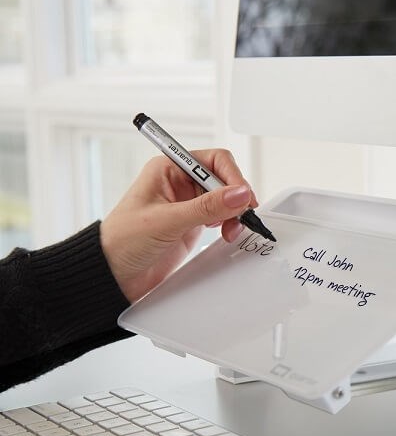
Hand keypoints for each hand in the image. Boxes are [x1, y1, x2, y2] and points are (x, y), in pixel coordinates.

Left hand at [100, 148, 256, 302]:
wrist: (114, 275)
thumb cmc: (122, 241)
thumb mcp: (167, 221)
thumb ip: (206, 207)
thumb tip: (240, 194)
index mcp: (169, 169)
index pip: (214, 161)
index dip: (232, 177)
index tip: (241, 198)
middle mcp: (180, 183)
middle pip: (224, 179)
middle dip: (236, 198)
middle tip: (240, 217)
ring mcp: (188, 205)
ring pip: (226, 200)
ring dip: (234, 213)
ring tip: (232, 230)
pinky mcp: (192, 224)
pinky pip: (221, 217)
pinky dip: (229, 224)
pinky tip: (227, 233)